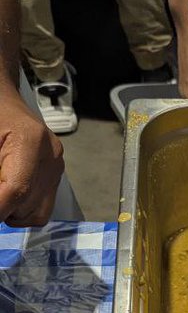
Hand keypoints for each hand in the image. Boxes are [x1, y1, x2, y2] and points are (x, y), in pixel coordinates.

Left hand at [0, 88, 63, 225]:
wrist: (3, 99)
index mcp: (31, 141)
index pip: (17, 189)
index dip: (0, 207)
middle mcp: (51, 157)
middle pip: (25, 204)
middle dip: (4, 207)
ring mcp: (56, 167)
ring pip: (34, 213)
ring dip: (11, 211)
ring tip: (1, 193)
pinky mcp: (55, 175)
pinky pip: (41, 208)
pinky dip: (21, 209)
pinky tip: (8, 196)